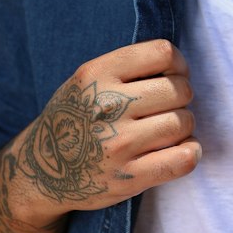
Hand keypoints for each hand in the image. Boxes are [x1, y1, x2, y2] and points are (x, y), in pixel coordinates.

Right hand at [11, 39, 198, 221]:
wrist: (41, 169)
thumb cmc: (74, 117)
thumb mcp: (86, 81)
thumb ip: (126, 68)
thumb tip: (180, 67)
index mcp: (96, 75)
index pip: (162, 53)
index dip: (178, 64)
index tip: (173, 75)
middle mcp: (106, 107)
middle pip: (178, 90)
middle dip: (181, 97)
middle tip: (169, 107)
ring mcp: (117, 144)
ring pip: (183, 123)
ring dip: (184, 125)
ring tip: (169, 129)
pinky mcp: (128, 178)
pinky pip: (183, 159)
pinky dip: (191, 152)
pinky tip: (181, 150)